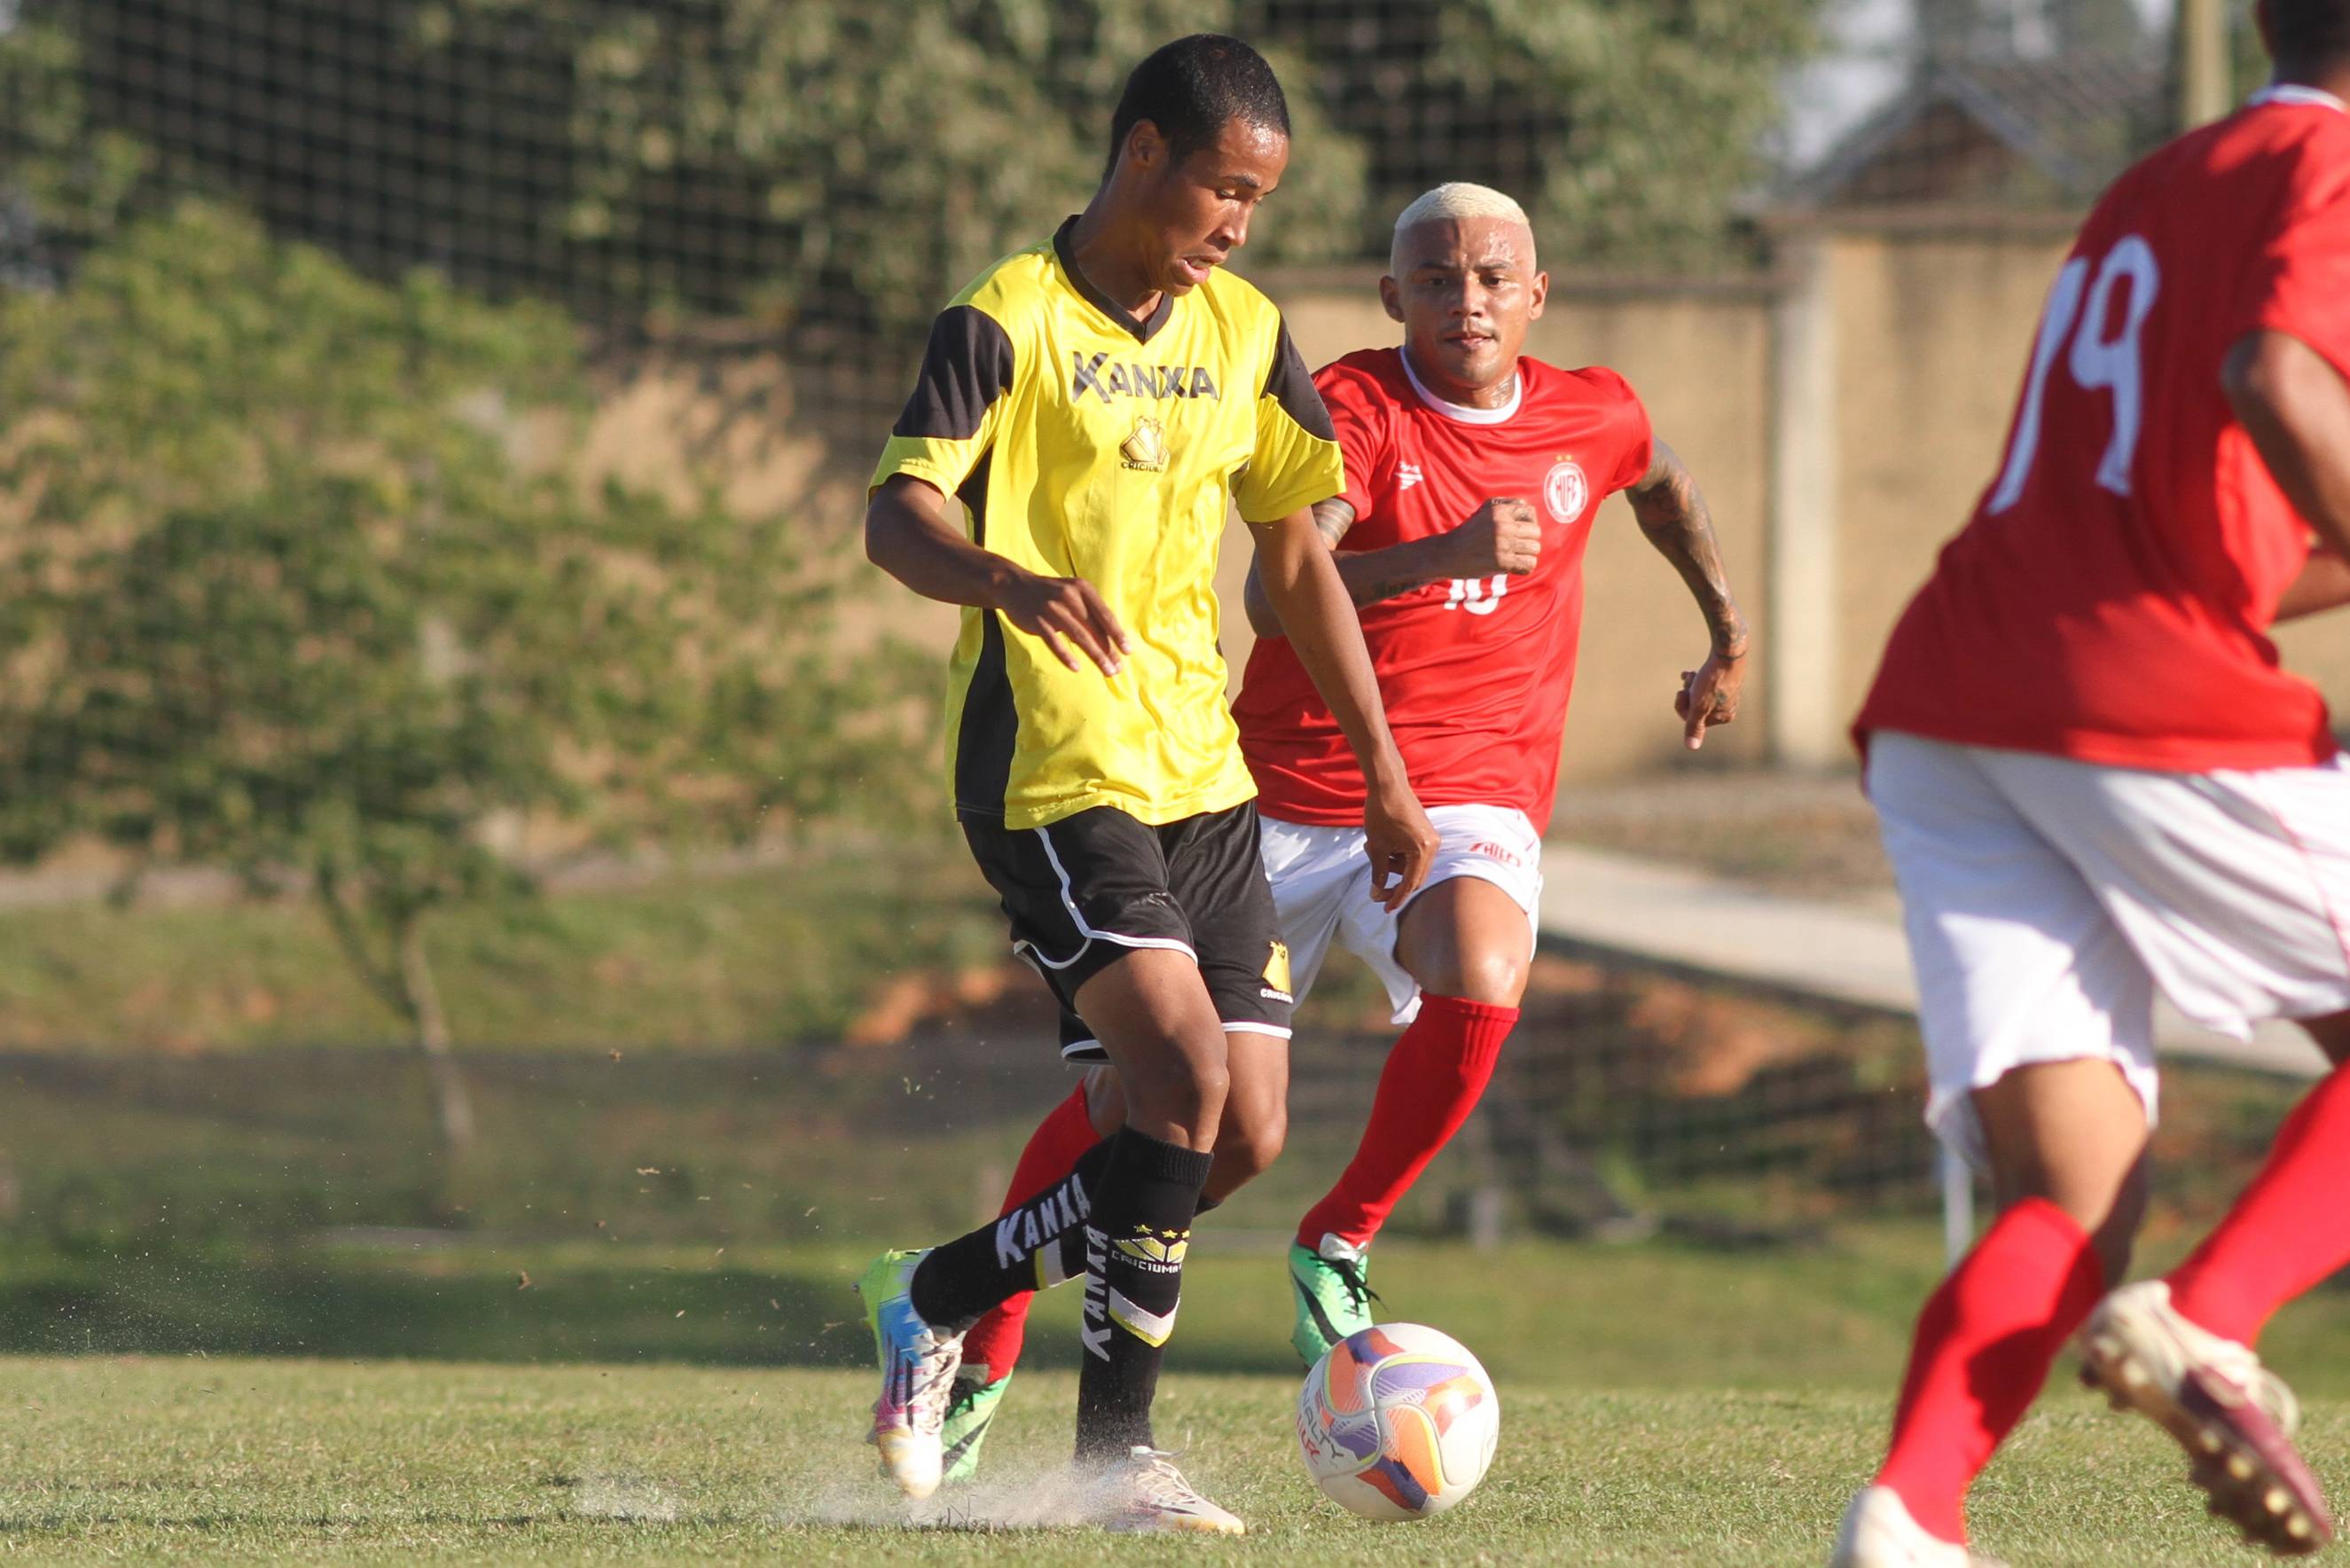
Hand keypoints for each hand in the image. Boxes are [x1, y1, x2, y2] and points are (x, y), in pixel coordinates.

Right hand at [995, 570, 1131, 675]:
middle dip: (1109, 651)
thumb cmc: (1050, 594)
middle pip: (1095, 628)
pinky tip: (1076, 668)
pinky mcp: (1038, 620)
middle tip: (1118, 668)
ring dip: (1096, 656)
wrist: (1014, 585)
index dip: (1117, 634)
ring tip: (1106, 671)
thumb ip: (1089, 613)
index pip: (1105, 614)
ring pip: (1080, 636)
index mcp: (1083, 589)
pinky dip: (1066, 656)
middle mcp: (1070, 597)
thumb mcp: (1072, 594)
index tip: (1128, 651)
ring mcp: (1053, 608)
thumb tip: (1109, 640)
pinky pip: (1055, 642)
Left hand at [1361, 774, 1437, 911]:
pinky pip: (1414, 854)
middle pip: (1415, 877)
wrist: (1388, 785)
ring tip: (1373, 848)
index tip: (1385, 908)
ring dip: (1393, 865)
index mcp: (1422, 850)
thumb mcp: (1376, 847)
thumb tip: (1377, 893)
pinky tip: (1383, 844)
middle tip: (1375, 889)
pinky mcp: (1426, 833)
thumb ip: (1379, 872)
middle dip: (1395, 883)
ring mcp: (1432, 839)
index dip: (1396, 898)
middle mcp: (1432, 845)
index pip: (1410, 883)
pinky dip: (1399, 855)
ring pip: (1413, 866)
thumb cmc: (1380, 813)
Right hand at [1435, 497, 1541, 578]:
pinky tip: (1515, 566)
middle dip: (1529, 539)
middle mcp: (1503, 525)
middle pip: (1536, 531)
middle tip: (1518, 546)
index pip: (1530, 512)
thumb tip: (1525, 505)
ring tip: (1516, 556)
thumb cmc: (1469, 533)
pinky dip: (1525, 567)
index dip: (1529, 522)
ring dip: (1527, 554)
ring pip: (1535, 548)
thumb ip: (1505, 505)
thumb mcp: (1484, 511)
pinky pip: (1529, 564)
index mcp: (1499, 511)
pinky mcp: (1502, 562)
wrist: (1449, 554)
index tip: (1520, 530)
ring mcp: (1503, 544)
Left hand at [1676, 648, 1745, 749]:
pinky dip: (1694, 678)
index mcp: (1724, 717)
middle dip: (1687, 694)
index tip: (1682, 693)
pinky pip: (1703, 684)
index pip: (1693, 720)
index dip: (1682, 706)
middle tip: (1689, 683)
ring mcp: (1725, 693)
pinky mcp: (1722, 679)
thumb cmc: (1712, 681)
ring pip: (1697, 694)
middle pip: (1695, 707)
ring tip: (1692, 675)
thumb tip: (1691, 747)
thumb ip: (1694, 726)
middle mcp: (1727, 707)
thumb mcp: (1699, 706)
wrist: (1726, 652)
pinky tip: (1690, 672)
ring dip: (1690, 685)